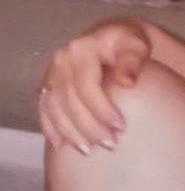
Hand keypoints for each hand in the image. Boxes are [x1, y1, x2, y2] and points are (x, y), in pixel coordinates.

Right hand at [38, 19, 152, 155]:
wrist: (112, 39)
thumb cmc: (127, 45)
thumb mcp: (135, 46)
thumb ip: (132, 62)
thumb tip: (127, 82)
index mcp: (81, 50)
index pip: (87, 85)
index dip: (101, 109)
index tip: (120, 127)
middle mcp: (61, 60)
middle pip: (69, 99)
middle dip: (88, 126)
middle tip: (109, 144)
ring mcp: (51, 73)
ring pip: (53, 107)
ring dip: (69, 132)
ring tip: (88, 150)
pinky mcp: (47, 85)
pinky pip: (43, 109)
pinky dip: (50, 128)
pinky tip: (60, 146)